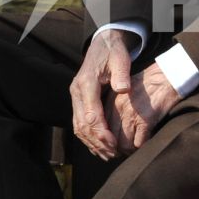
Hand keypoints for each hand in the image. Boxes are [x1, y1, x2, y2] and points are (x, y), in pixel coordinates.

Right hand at [69, 30, 133, 160]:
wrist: (103, 44)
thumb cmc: (113, 52)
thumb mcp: (120, 59)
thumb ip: (122, 74)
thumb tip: (123, 89)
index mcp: (86, 82)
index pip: (91, 114)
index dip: (101, 131)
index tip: (113, 143)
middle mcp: (76, 91)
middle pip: (82, 124)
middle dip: (97, 142)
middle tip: (113, 154)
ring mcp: (75, 97)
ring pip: (78, 126)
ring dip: (92, 143)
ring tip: (108, 155)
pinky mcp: (78, 101)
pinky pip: (79, 123)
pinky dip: (88, 137)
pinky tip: (100, 147)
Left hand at [113, 62, 180, 151]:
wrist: (167, 76)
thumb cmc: (150, 83)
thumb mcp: (126, 90)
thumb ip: (116, 106)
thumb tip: (112, 128)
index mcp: (111, 100)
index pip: (102, 127)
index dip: (108, 139)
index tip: (114, 144)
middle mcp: (118, 108)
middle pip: (111, 138)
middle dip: (117, 147)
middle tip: (125, 149)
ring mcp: (131, 114)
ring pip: (124, 144)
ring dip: (130, 149)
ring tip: (135, 147)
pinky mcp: (145, 120)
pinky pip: (139, 143)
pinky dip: (142, 146)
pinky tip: (146, 141)